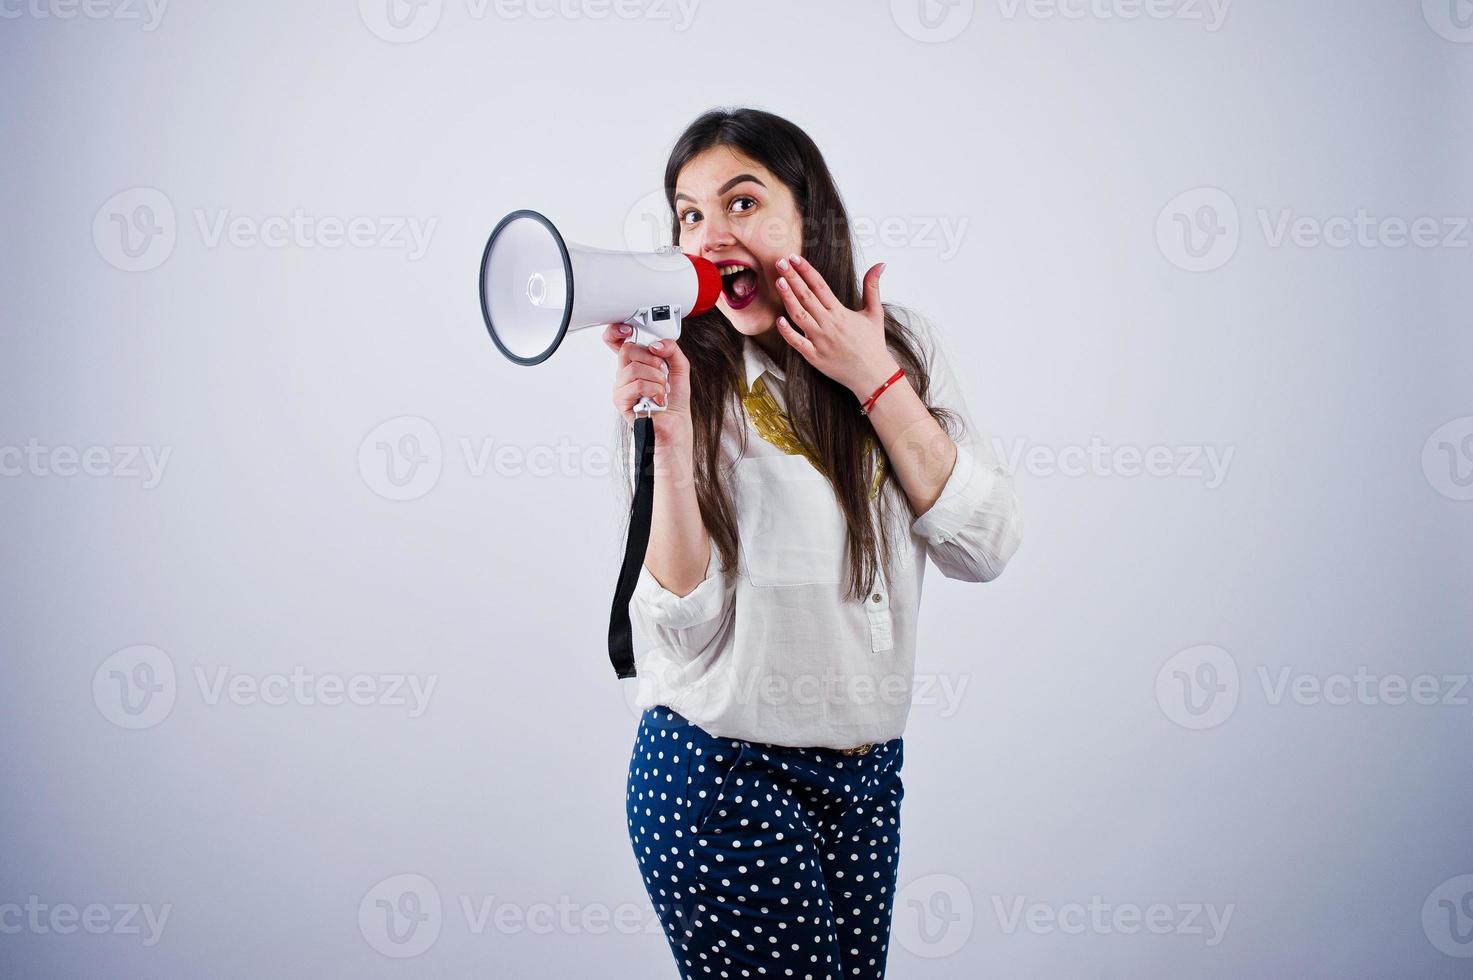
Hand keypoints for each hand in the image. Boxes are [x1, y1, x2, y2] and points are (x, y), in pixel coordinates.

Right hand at [602, 324, 693, 440]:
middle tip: (662, 372)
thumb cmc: (675, 400)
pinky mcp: (621, 400)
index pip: (616, 341)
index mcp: (636, 362)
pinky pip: (637, 385)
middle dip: (652, 360)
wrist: (676, 424)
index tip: (629, 330)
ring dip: (657, 379)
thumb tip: (656, 344)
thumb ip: (671, 349)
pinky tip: (658, 398)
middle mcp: (626, 373)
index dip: (617, 332)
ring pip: (634, 369)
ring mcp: (621, 386)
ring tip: (662, 390)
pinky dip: (654, 390)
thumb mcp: (680, 366)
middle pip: (627, 349)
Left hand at [771, 254, 899, 397]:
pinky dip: (787, 332)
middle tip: (779, 262)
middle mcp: (829, 324)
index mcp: (841, 312)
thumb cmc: (873, 344)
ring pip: (799, 316)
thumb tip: (881, 264)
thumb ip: (873, 287)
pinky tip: (778, 320)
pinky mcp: (814, 357)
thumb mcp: (875, 312)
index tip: (794, 258)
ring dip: (788, 298)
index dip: (806, 270)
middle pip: (806, 296)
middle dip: (792, 278)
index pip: (820, 286)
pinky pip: (797, 343)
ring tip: (778, 282)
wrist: (873, 375)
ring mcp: (820, 341)